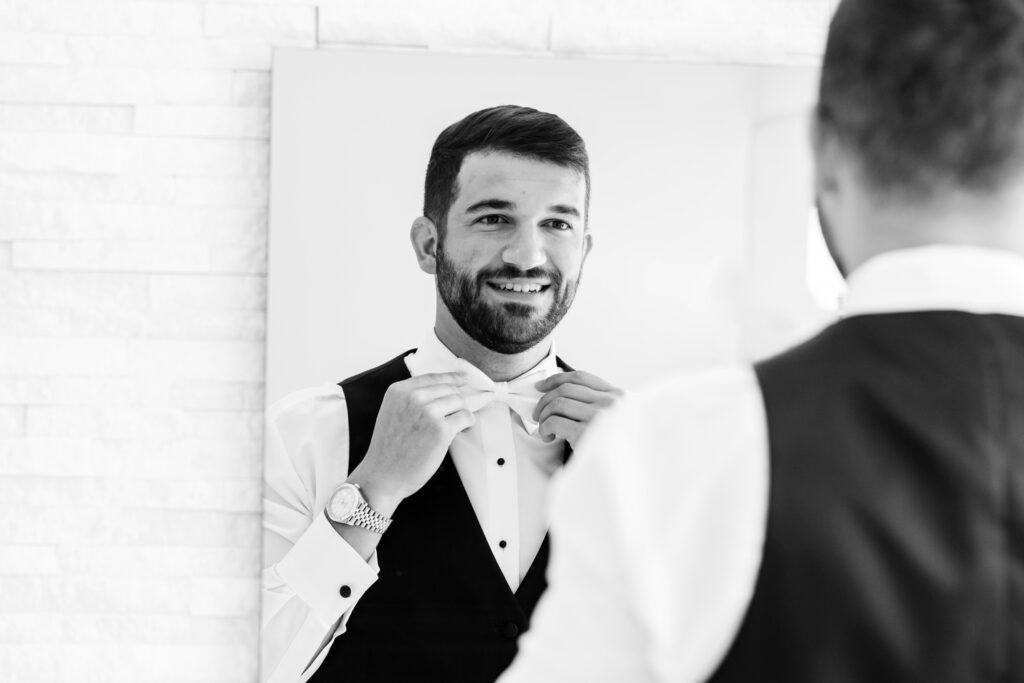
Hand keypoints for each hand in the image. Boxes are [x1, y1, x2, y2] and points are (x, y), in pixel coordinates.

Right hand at [349, 372, 475, 514]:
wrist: (383, 475)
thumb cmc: (388, 449)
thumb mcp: (392, 412)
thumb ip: (411, 399)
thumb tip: (441, 392)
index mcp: (399, 391)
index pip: (433, 377)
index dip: (451, 377)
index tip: (462, 378)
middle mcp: (413, 397)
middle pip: (449, 389)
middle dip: (456, 402)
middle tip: (455, 414)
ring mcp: (428, 412)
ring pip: (459, 402)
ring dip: (461, 413)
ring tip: (455, 426)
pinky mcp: (441, 430)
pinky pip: (465, 418)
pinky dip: (467, 424)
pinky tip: (460, 431)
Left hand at [533, 371, 623, 448]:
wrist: (626, 475)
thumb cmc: (618, 449)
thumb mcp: (617, 419)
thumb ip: (599, 404)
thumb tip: (560, 393)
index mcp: (618, 396)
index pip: (581, 377)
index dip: (556, 379)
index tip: (541, 386)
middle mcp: (610, 403)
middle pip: (565, 389)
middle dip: (544, 400)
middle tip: (537, 413)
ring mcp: (599, 417)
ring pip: (557, 403)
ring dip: (543, 416)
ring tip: (544, 428)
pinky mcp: (586, 433)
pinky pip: (554, 421)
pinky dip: (544, 428)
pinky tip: (548, 437)